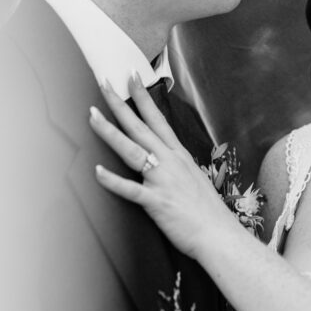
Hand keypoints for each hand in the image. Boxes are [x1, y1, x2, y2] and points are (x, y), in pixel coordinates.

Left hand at [89, 74, 229, 259]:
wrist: (218, 234)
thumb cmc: (206, 210)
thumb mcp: (193, 176)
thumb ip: (176, 164)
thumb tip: (164, 157)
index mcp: (178, 154)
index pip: (157, 119)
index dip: (144, 97)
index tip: (132, 76)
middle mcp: (169, 161)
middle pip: (140, 127)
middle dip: (120, 104)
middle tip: (104, 83)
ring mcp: (162, 179)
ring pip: (131, 150)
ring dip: (110, 132)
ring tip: (92, 116)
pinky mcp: (156, 201)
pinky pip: (131, 189)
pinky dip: (113, 181)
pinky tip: (98, 171)